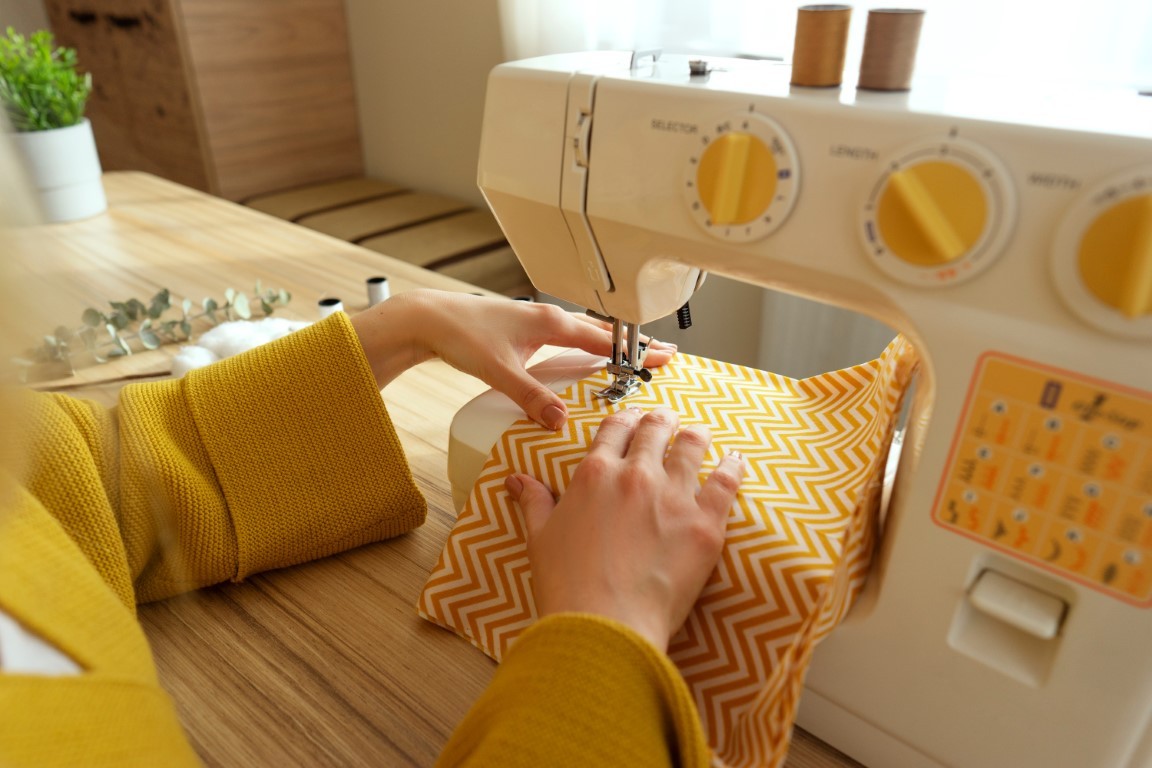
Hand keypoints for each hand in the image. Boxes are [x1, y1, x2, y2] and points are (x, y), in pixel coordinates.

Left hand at [350, 290, 675, 429]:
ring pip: (585, 332)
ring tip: (633, 355)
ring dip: (611, 344)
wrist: (428, 317)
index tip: (664, 356)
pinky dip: (587, 344)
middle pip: (602, 332)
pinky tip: (585, 355)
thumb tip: (559, 420)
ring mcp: (537, 320)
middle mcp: (548, 317)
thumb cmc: (460, 334)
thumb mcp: (498, 370)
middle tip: (664, 354)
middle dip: (632, 345)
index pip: (604, 340)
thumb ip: (530, 396)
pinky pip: (568, 336)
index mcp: (550, 323)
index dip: (635, 351)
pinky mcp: (525, 328)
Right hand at [506, 406, 745, 651]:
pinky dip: (733, 468)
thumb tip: (516, 480)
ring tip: (698, 434)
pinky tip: (735, 461)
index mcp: (595, 474)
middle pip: (655, 430)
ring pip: (692, 447)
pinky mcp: (706, 524)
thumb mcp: (540, 538)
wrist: (605, 624)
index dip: (625, 420)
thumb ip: (534, 502)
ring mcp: (674, 497)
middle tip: (667, 421)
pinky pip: (726, 483)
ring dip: (695, 436)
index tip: (633, 419)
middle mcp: (636, 475)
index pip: (614, 430)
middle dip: (662, 421)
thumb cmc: (566, 586)